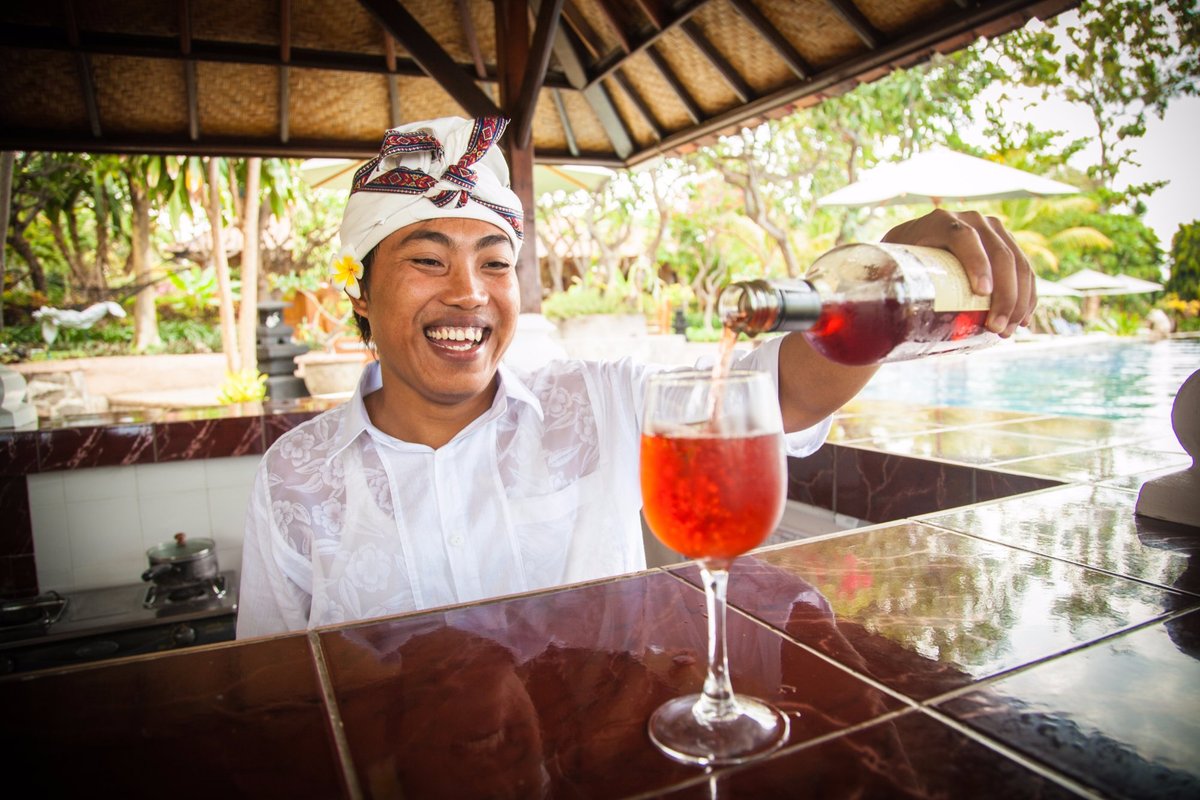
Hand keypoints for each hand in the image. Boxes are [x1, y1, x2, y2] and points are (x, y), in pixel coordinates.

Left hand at [881, 209, 1034, 336]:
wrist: (907, 256)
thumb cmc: (889, 268)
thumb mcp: (883, 268)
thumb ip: (873, 281)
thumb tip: (848, 315)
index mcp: (936, 221)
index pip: (962, 237)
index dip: (976, 263)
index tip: (981, 293)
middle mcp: (969, 219)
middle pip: (996, 252)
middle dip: (1004, 293)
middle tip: (997, 329)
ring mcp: (990, 230)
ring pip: (1016, 261)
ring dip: (1019, 299)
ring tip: (1009, 331)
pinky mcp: (1003, 245)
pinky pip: (1024, 268)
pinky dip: (1028, 294)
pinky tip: (1025, 319)